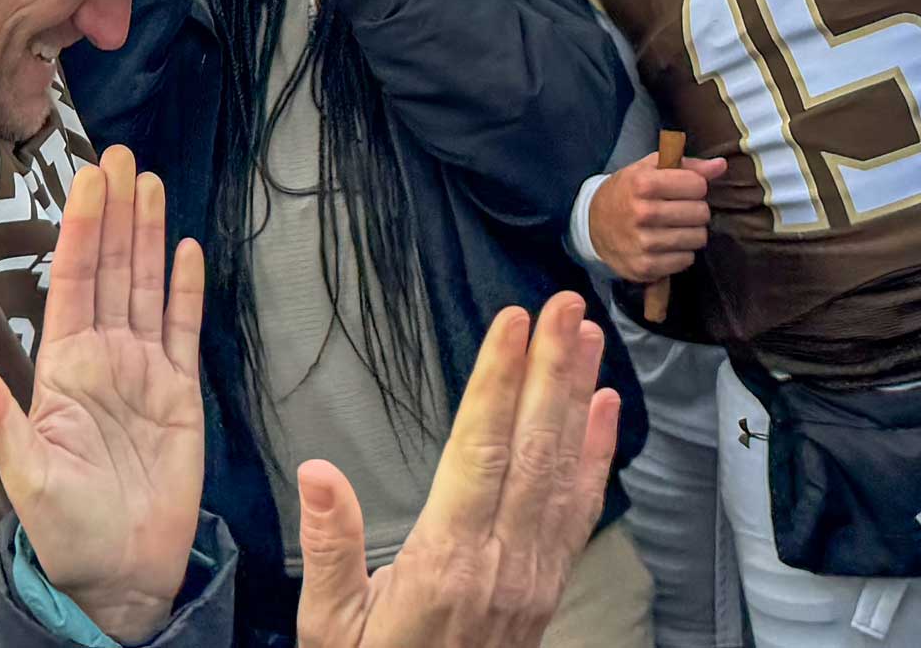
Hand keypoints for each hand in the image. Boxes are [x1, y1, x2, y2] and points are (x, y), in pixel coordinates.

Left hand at [0, 147, 205, 644]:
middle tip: (122, 154)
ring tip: (152, 181)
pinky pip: (184, 329)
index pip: (74, 281)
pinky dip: (186, 289)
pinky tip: (187, 248)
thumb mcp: (25, 476)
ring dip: (150, 234)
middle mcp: (103, 358)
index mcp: (64, 368)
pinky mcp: (180, 395)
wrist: (121, 575)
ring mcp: (144, 372)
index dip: (83, 227)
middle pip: (113, 269)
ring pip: (147, 286)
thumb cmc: (65, 532)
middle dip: (117, 211)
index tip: (88, 176)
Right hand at [298, 292, 621, 647]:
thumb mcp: (330, 630)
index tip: (512, 323)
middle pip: (533, 449)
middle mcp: (501, 563)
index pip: (478, 453)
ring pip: (563, 471)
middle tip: (564, 304)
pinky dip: (596, 455)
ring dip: (577, 397)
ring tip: (587, 334)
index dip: (498, 382)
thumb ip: (329, 549)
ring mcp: (533, 574)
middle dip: (551, 369)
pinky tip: (603, 410)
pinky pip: (579, 510)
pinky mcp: (547, 585)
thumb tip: (317, 472)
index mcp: (445, 563)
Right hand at [585, 147, 725, 284]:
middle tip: (680, 210)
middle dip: (696, 209)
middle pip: (701, 213)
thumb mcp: (649, 169)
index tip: (683, 189)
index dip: (695, 186)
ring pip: (698, 238)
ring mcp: (643, 243)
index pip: (697, 184)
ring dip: (691, 232)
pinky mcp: (645, 267)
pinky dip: (682, 252)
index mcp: (643, 183)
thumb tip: (721, 165)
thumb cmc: (627, 192)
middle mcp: (642, 213)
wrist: (593, 225)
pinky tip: (667, 245)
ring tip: (675, 227)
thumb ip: (687, 165)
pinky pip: (686, 260)